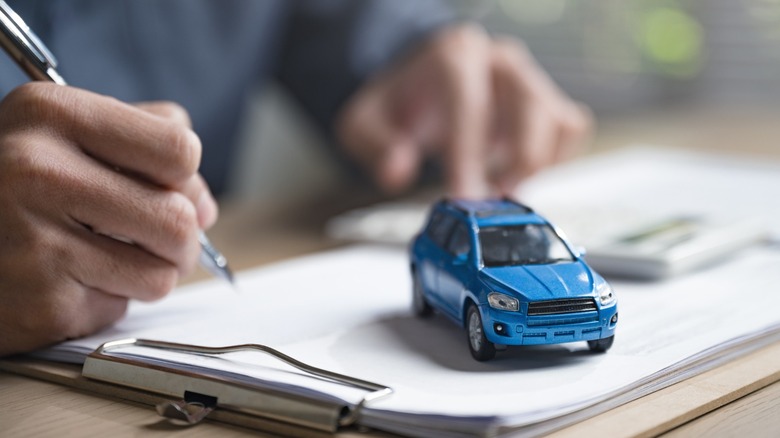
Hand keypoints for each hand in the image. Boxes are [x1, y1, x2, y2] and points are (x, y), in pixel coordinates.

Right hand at [0, 83, 216, 355]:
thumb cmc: (12, 184)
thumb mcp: (62, 132)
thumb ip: (144, 141)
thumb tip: (205, 203)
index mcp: (51, 114)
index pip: (179, 149)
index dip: (185, 175)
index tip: (166, 185)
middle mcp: (35, 171)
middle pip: (180, 219)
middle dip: (181, 238)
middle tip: (155, 238)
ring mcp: (32, 241)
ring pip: (162, 273)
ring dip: (149, 273)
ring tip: (108, 257)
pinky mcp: (37, 302)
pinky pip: (119, 307)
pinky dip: (107, 298)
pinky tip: (68, 280)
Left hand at [337, 24, 591, 197]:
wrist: (420, 86)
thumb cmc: (399, 104)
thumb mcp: (365, 122)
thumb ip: (377, 146)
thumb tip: (396, 171)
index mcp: (454, 56)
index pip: (469, 103)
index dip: (470, 155)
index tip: (466, 197)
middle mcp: (499, 61)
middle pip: (529, 106)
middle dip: (513, 162)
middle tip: (490, 199)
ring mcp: (528, 79)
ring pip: (557, 119)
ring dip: (534, 165)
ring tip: (500, 186)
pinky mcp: (546, 101)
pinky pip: (570, 129)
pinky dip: (552, 160)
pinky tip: (517, 173)